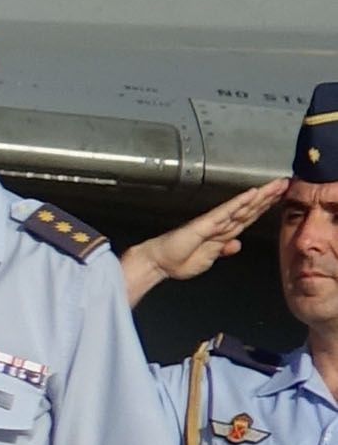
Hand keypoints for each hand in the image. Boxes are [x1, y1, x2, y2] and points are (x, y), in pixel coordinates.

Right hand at [128, 180, 283, 300]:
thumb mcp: (208, 259)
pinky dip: (240, 202)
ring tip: (277, 185)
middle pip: (249, 209)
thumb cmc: (179, 261)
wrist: (158, 262)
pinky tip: (252, 194)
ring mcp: (214, 222)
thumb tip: (236, 243)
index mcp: (223, 233)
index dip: (263, 207)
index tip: (279, 197)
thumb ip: (222, 250)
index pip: (248, 217)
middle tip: (284, 183)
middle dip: (268, 197)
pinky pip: (227, 211)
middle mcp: (221, 224)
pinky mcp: (206, 223)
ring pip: (242, 207)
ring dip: (261, 196)